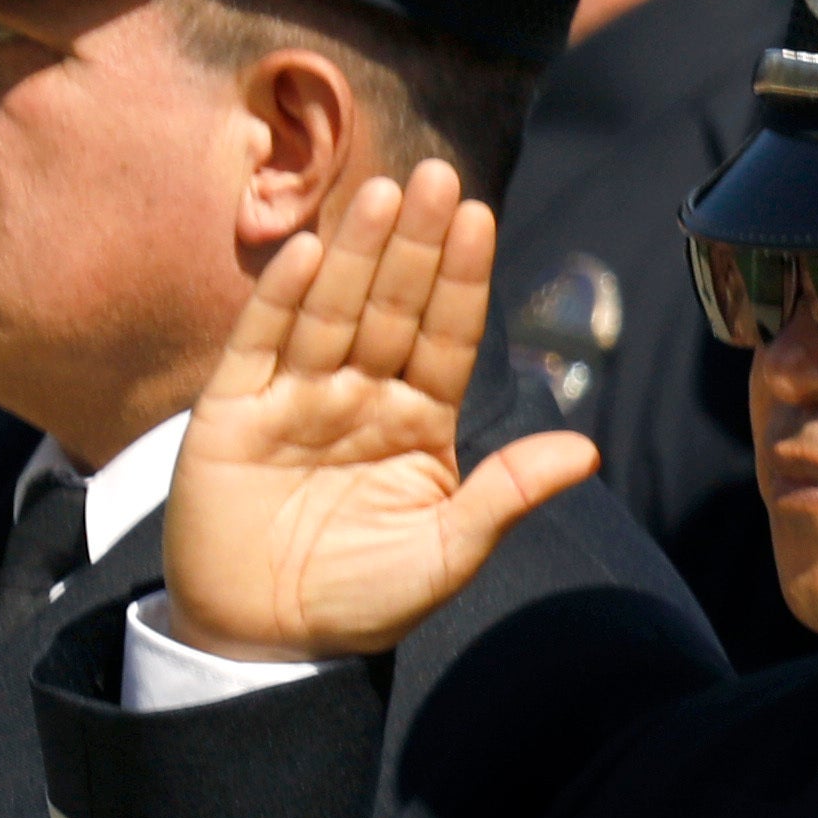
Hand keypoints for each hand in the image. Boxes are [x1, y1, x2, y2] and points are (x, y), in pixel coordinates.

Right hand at [164, 174, 595, 666]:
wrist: (264, 643)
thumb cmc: (359, 599)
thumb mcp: (444, 554)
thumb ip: (505, 497)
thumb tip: (585, 449)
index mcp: (419, 420)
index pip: (447, 335)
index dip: (463, 278)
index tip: (481, 216)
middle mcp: (359, 395)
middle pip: (392, 306)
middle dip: (414, 243)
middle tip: (438, 174)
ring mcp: (295, 398)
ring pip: (331, 311)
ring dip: (353, 254)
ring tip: (381, 193)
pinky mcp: (232, 413)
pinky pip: (259, 345)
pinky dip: (280, 300)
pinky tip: (305, 253)